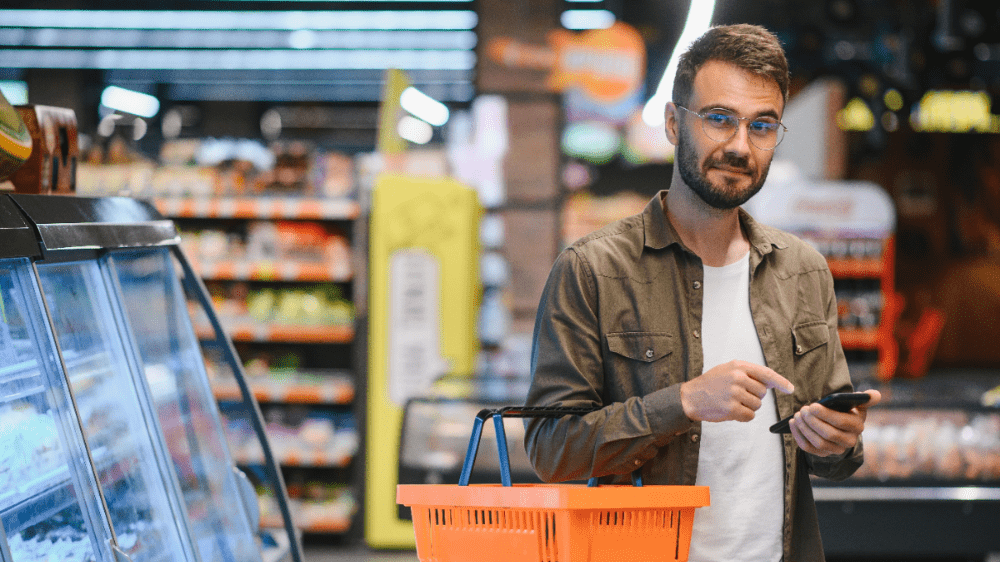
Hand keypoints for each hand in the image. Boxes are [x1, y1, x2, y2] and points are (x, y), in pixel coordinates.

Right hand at [680, 360, 794, 422]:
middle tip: (738, 395)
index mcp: (738, 366)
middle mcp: (737, 378)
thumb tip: (772, 382)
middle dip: (755, 397)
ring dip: (748, 407)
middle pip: (763, 392)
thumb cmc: (710, 384)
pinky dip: (743, 416)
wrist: (690, 397)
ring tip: (732, 402)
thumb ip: (748, 373)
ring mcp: (734, 393)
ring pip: (757, 405)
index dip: (781, 382)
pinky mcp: (731, 409)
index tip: (790, 389)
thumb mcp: (727, 370)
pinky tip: (731, 411)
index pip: (766, 373)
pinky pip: (750, 416)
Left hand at [789, 389, 881, 456]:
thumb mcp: (857, 403)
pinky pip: (808, 448)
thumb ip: (866, 398)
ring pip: (818, 443)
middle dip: (813, 422)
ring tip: (797, 415)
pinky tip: (792, 423)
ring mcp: (836, 450)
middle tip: (802, 410)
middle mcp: (849, 441)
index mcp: (857, 426)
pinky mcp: (823, 454)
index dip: (825, 414)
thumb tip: (875, 394)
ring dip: (805, 429)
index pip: (842, 423)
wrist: (839, 427)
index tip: (812, 405)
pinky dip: (798, 436)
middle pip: (828, 434)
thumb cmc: (846, 411)